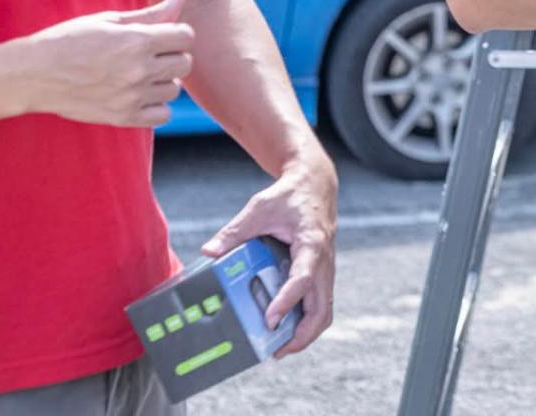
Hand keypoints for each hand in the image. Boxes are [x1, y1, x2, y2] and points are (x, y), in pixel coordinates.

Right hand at [15, 0, 195, 126]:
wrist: (32, 75)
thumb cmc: (69, 40)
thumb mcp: (108, 20)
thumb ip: (151, 13)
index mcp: (137, 41)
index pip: (187, 37)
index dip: (177, 33)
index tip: (161, 35)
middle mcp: (139, 70)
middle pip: (185, 63)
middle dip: (172, 55)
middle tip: (150, 53)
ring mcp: (131, 96)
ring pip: (174, 89)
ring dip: (163, 81)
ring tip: (140, 74)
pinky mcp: (122, 117)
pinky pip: (162, 116)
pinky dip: (156, 106)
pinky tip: (139, 95)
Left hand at [201, 153, 338, 356]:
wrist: (315, 184)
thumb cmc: (289, 195)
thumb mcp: (260, 208)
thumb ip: (235, 231)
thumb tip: (209, 252)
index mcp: (311, 243)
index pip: (302, 279)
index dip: (287, 301)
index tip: (270, 320)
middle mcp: (324, 261)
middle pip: (322, 308)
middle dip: (302, 334)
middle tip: (276, 350)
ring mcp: (326, 268)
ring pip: (324, 310)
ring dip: (306, 332)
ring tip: (281, 346)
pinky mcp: (322, 272)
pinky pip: (320, 302)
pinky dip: (306, 319)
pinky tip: (285, 326)